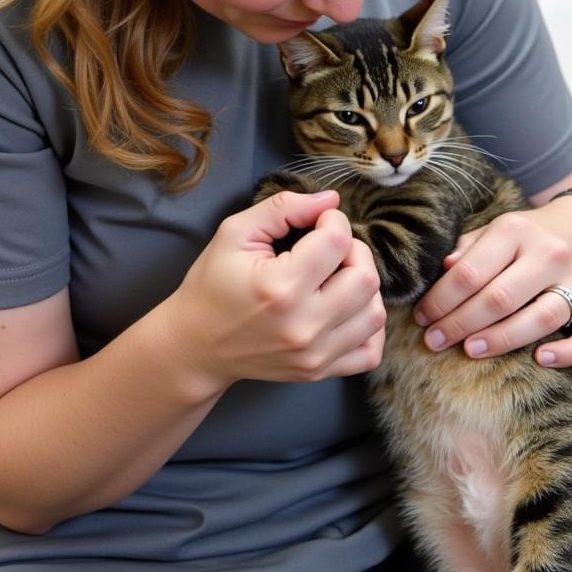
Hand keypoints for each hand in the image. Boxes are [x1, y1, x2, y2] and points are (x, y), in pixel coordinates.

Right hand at [170, 190, 385, 390]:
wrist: (196, 344)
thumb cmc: (212, 285)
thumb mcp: (235, 233)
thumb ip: (283, 209)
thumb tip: (330, 199)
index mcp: (281, 287)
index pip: (337, 240)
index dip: (332, 220)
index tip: (317, 221)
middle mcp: (304, 325)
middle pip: (365, 277)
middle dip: (354, 250)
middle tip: (328, 247)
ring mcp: (314, 354)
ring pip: (374, 313)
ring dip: (363, 285)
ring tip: (337, 276)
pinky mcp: (319, 371)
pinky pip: (370, 351)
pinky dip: (367, 326)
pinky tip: (347, 308)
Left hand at [412, 196, 571, 366]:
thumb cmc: (534, 235)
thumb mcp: (500, 229)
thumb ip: (471, 247)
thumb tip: (442, 268)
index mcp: (517, 231)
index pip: (471, 272)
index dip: (441, 299)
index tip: (423, 318)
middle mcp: (552, 254)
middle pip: (500, 298)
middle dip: (461, 323)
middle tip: (434, 341)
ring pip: (541, 318)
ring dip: (502, 339)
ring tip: (470, 350)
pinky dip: (568, 353)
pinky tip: (541, 359)